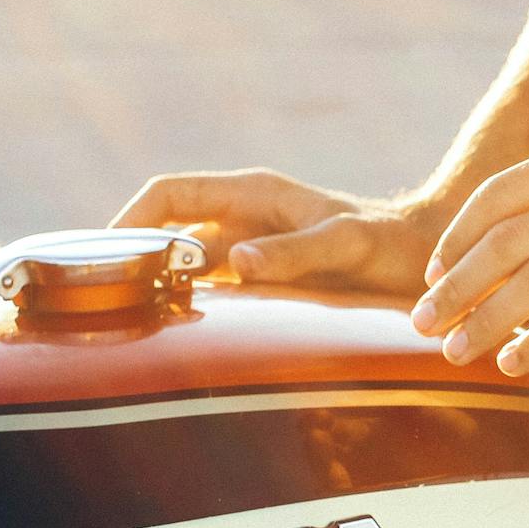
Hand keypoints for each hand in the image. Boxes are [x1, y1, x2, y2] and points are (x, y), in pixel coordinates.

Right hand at [110, 168, 442, 296]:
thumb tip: (234, 261)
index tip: (101, 252)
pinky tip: (179, 334)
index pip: (169, 193)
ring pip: (186, 263)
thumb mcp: (347, 245)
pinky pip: (214, 288)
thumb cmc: (390, 244)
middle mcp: (245, 216)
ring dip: (160, 285)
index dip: (130, 218)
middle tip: (105, 297)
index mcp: (253, 193)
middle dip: (134, 256)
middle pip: (168, 230)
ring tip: (132, 319)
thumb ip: (295, 252)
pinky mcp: (264, 277)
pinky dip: (191, 306)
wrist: (427, 257)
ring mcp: (252, 246)